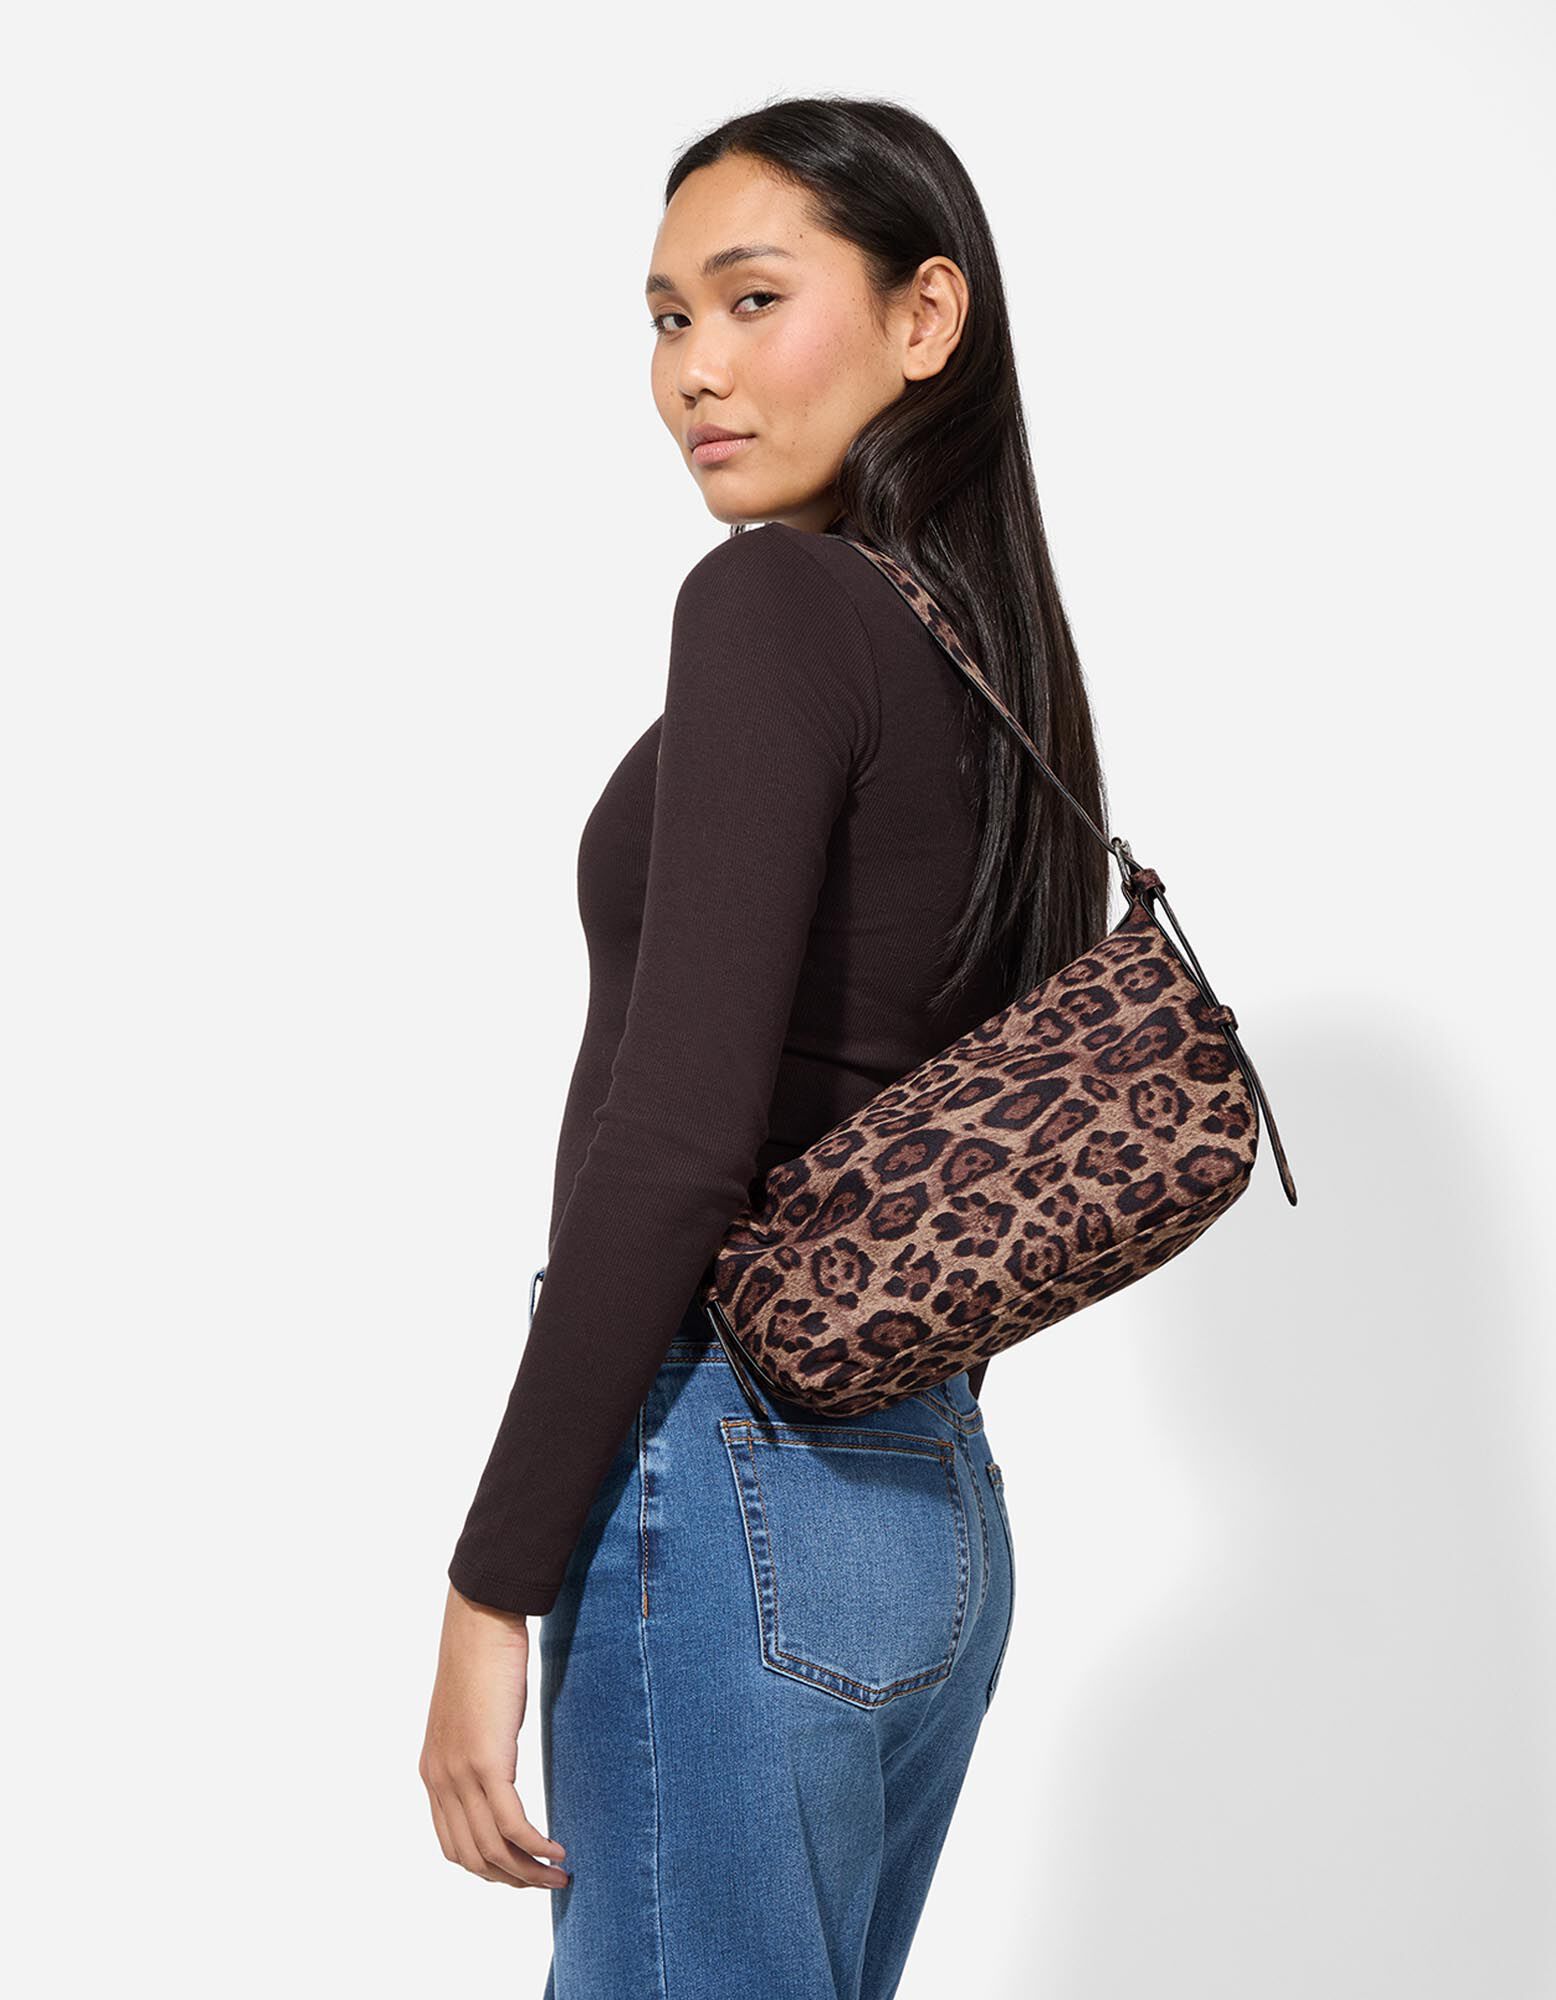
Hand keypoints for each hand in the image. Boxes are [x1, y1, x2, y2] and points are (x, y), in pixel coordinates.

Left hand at [419, 1583, 570, 1888]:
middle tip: (545, 1884)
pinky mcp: (487, 1763)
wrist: (479, 1622)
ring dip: (528, 1873)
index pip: (454, 1846)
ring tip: (559, 1877)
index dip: (488, 1869)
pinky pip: (512, 1825)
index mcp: (433, 1773)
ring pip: (493, 1849)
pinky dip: (537, 1847)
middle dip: (511, 1880)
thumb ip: (476, 1750)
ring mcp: (461, 1775)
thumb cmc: (482, 1659)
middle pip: (473, 1857)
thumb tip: (498, 1770)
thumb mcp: (471, 1716)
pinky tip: (559, 1852)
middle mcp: (440, 1781)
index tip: (520, 1873)